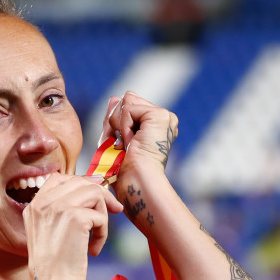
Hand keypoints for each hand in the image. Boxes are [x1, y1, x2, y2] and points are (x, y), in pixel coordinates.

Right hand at [22, 174, 123, 279]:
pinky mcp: (75, 218)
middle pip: (81, 183)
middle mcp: (43, 203)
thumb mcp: (49, 232)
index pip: (60, 178)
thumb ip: (61, 211)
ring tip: (98, 236)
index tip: (97, 194)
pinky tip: (93, 250)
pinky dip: (103, 233)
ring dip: (103, 215)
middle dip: (102, 196)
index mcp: (33, 206)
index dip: (82, 183)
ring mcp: (58, 208)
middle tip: (115, 210)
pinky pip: (101, 216)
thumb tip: (94, 187)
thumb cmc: (55, 266)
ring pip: (94, 194)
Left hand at [99, 92, 178, 230]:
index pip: (128, 106)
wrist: (135, 181)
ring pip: (127, 102)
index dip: (116, 122)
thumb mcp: (115, 139)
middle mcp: (163, 119)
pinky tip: (132, 142)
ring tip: (128, 146)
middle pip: (127, 101)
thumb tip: (114, 98)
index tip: (119, 144)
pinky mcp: (160, 116)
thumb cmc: (124, 170)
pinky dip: (124, 127)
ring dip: (119, 126)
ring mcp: (164, 116)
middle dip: (116, 122)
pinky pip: (128, 108)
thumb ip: (116, 118)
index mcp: (154, 125)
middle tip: (122, 146)